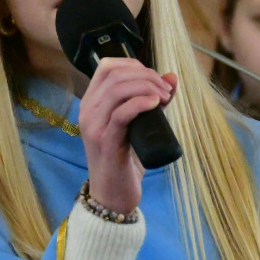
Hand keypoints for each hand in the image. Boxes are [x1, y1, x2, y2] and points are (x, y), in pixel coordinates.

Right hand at [77, 57, 177, 213]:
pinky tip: (155, 104)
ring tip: (164, 98)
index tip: (155, 79)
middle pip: (114, 74)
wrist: (114, 194)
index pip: (106, 66)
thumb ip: (152, 101)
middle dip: (145, 75)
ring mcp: (94, 126)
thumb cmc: (126, 158)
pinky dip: (140, 103)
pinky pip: (121, 113)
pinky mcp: (106, 142)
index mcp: (91, 102)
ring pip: (117, 90)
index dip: (133, 64)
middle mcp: (88, 110)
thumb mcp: (140, 125)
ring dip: (146, 87)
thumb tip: (172, 77)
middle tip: (166, 91)